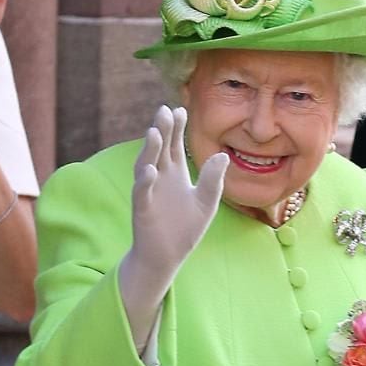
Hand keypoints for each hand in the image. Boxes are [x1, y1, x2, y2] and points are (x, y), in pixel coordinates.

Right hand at [118, 105, 227, 347]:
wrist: (167, 256)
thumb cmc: (185, 229)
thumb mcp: (206, 202)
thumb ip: (212, 180)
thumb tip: (223, 155)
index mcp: (174, 174)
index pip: (174, 145)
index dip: (176, 128)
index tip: (180, 109)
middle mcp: (159, 178)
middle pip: (159, 149)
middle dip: (162, 130)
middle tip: (164, 110)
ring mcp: (149, 192)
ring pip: (146, 165)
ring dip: (150, 149)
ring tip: (155, 132)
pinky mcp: (142, 209)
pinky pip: (142, 192)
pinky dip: (145, 181)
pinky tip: (151, 170)